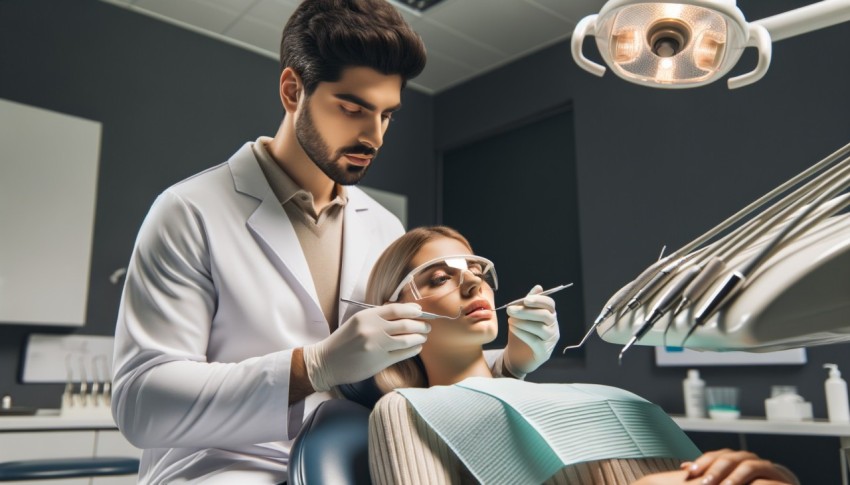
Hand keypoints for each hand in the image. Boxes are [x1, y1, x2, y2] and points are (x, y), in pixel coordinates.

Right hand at [302, 303, 429, 390]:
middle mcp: (373, 329)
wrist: (326, 362)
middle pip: (405, 324)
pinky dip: (413, 349)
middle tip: (427, 326)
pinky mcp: (379, 361)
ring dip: (419, 337)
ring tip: (423, 337)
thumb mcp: (357, 322)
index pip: (396, 309)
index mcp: (367, 316)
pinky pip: (402, 354)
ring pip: (407, 339)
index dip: (412, 310)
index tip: (420, 312)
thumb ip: (377, 317)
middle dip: (420, 324)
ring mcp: (377, 346)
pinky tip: (416, 348)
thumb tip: (402, 314)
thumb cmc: (343, 341)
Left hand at [503, 285, 558, 376]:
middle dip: (526, 311)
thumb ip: (529, 303)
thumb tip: (538, 287)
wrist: (517, 356)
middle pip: (545, 315)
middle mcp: (554, 327)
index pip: (550, 304)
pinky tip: (513, 329)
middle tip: (510, 310)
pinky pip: (534, 341)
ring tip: (510, 320)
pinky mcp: (544, 352)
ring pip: (540, 328)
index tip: (525, 300)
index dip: (539, 300)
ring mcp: (550, 340)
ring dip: (523, 322)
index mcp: (550, 315)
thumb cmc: (522, 333)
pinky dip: (523, 333)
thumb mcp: (523, 316)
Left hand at [680, 449, 798, 484]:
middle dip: (715, 470)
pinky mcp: (780, 477)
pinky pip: (765, 475)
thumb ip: (711, 475)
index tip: (688, 472)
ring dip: (734, 477)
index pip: (716, 456)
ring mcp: (766, 466)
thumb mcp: (730, 480)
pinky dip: (753, 481)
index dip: (702, 462)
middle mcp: (750, 459)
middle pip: (730, 458)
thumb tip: (684, 466)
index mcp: (736, 460)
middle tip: (704, 483)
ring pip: (748, 465)